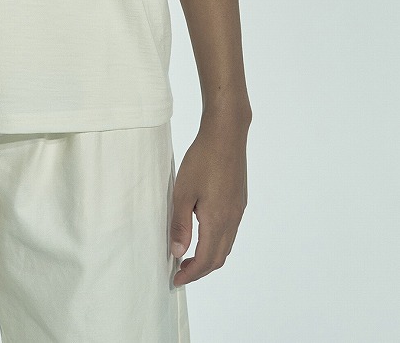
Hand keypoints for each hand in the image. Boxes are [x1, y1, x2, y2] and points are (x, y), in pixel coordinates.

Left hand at [170, 112, 249, 285]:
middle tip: (181, 272)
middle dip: (200, 270)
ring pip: (226, 245)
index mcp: (218, 221)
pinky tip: (204, 232)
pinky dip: (217, 241)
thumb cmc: (203, 159)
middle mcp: (232, 220)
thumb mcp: (183, 192)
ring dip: (209, 256)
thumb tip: (178, 253)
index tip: (176, 280)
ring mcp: (238, 210)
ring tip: (190, 256)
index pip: (206, 260)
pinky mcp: (239, 200)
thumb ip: (180, 224)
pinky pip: (230, 231)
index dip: (191, 274)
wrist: (227, 134)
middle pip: (219, 257)